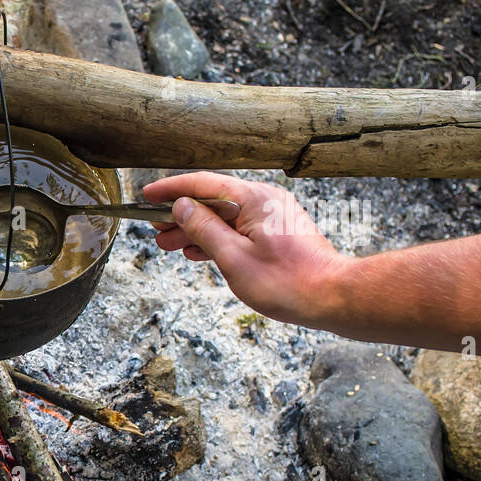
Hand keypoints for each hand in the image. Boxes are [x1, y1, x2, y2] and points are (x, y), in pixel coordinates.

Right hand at [142, 172, 349, 326]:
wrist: (332, 296)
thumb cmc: (288, 281)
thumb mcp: (233, 257)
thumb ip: (204, 228)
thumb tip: (181, 207)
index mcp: (253, 199)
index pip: (202, 184)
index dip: (171, 190)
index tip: (148, 194)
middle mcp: (263, 200)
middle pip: (212, 200)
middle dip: (180, 215)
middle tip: (154, 230)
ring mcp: (271, 216)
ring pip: (223, 217)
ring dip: (195, 230)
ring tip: (169, 244)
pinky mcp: (275, 232)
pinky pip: (237, 229)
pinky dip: (215, 238)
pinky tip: (198, 251)